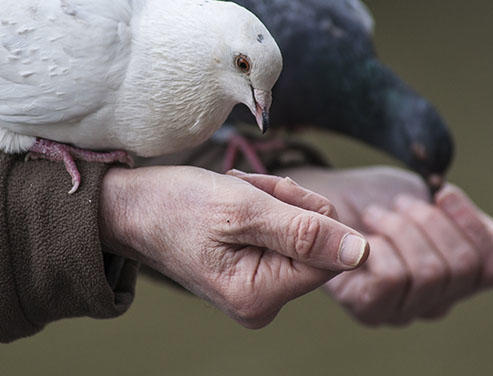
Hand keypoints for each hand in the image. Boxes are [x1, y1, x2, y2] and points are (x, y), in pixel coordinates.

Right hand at [99, 165, 369, 327]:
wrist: (129, 207)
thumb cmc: (176, 205)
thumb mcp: (243, 208)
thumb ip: (305, 230)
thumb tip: (363, 251)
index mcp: (260, 296)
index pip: (329, 254)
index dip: (307, 212)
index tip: (266, 193)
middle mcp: (262, 303)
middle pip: (316, 242)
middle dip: (286, 203)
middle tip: (244, 189)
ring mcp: (256, 288)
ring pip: (300, 231)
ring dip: (272, 199)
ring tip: (234, 191)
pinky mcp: (250, 271)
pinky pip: (280, 233)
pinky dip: (263, 205)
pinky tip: (233, 199)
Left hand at [286, 166, 492, 325]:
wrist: (322, 193)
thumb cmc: (378, 198)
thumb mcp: (437, 206)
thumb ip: (485, 236)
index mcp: (457, 277)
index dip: (473, 224)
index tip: (442, 191)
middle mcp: (434, 302)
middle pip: (465, 270)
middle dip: (430, 223)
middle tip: (399, 203)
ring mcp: (401, 309)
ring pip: (430, 273)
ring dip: (403, 229)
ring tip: (378, 214)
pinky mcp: (367, 307)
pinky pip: (393, 278)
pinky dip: (380, 244)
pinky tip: (364, 231)